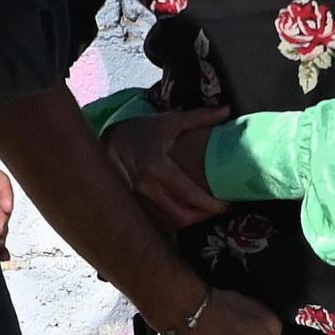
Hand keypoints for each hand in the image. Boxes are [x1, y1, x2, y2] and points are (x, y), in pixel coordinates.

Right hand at [104, 108, 230, 230]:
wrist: (107, 142)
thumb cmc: (142, 131)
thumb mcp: (170, 122)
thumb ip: (199, 117)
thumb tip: (226, 109)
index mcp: (157, 166)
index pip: (188, 194)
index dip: (210, 204)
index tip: (226, 204)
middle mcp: (144, 187)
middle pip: (180, 216)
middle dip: (203, 217)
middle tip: (218, 210)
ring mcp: (135, 201)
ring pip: (168, 224)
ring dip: (189, 222)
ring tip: (204, 213)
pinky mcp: (130, 208)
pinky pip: (156, 225)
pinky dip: (172, 224)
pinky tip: (184, 215)